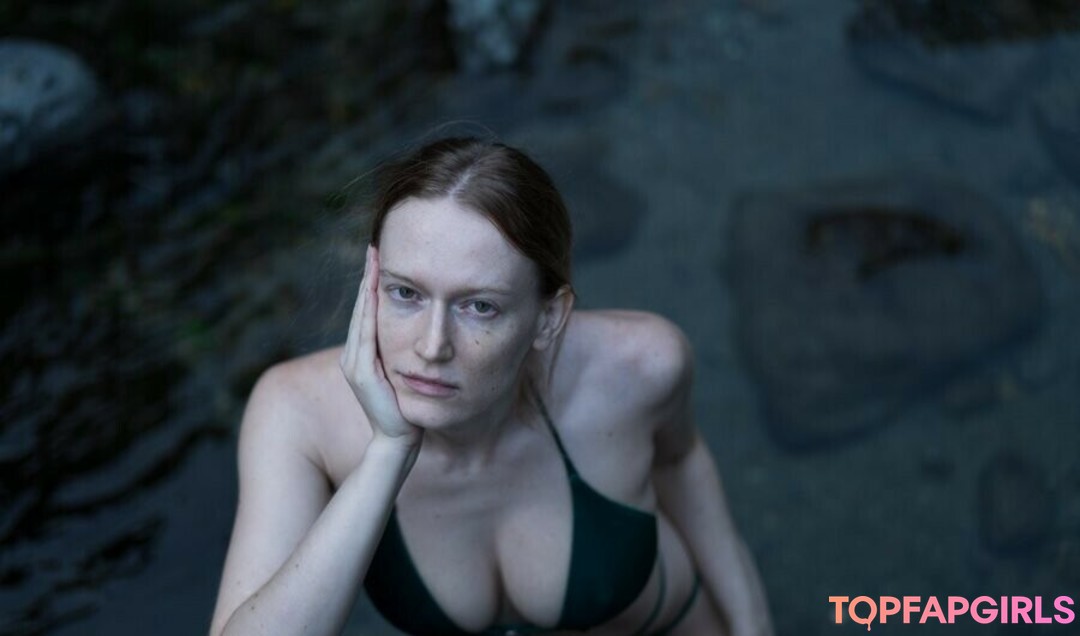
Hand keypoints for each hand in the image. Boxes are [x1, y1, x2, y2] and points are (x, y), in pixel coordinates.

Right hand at [340, 245, 422, 447]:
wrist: (399, 440)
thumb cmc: (407, 410)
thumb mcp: (406, 374)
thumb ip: (405, 353)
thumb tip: (423, 330)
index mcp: (363, 354)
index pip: (369, 310)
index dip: (374, 282)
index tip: (382, 255)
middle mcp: (354, 355)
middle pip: (362, 306)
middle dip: (369, 275)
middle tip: (375, 246)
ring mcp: (355, 363)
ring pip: (362, 314)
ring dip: (368, 285)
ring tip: (374, 258)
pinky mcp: (362, 372)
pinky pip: (366, 332)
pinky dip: (369, 309)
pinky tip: (375, 290)